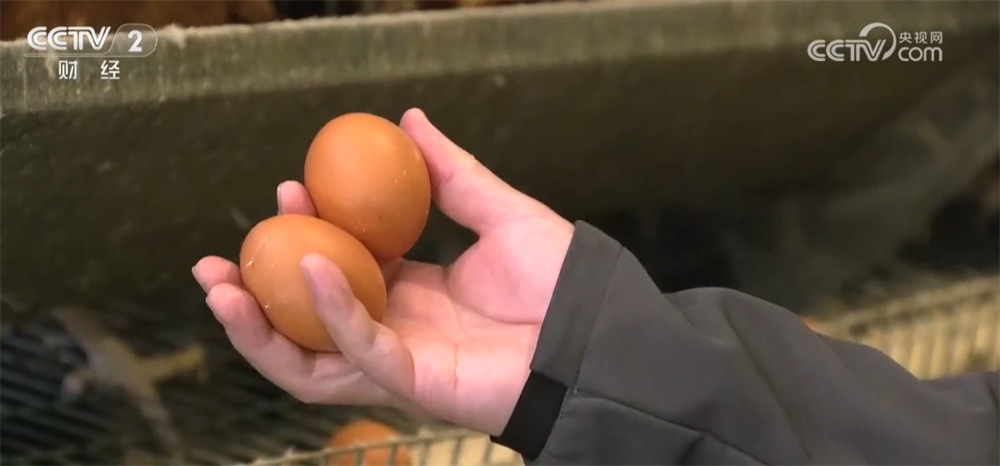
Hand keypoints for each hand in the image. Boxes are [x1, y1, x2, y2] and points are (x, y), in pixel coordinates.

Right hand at [192, 108, 573, 435]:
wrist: (595, 329)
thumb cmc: (557, 280)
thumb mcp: (497, 211)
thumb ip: (451, 173)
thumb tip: (409, 120)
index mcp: (411, 292)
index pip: (339, 268)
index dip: (307, 233)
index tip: (289, 190)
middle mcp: (395, 330)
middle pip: (306, 323)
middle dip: (255, 296)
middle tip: (216, 260)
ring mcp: (400, 362)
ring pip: (308, 359)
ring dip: (259, 327)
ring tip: (219, 285)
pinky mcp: (413, 383)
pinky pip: (358, 352)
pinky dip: (331, 314)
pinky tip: (310, 269)